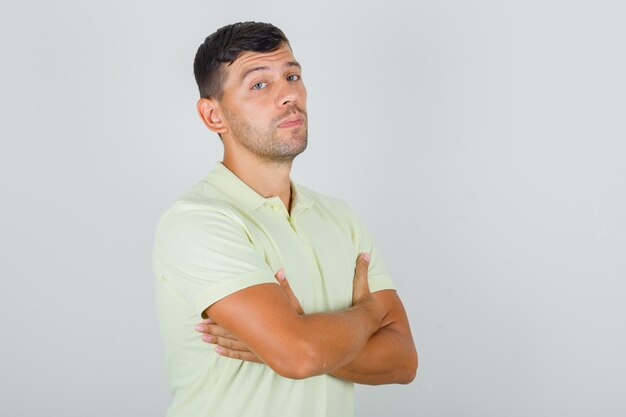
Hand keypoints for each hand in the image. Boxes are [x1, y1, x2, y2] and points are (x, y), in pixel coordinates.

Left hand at [195, 253, 371, 361]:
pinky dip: (234, 351)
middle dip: (221, 328)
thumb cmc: (357, 326)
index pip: (271, 312)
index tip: (223, 305)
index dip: (246, 310)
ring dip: (223, 340)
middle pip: (247, 334)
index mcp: (301, 322)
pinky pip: (252, 356)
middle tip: (197, 325)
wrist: (360, 350)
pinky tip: (219, 350)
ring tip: (201, 337)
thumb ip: (362, 276)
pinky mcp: (282, 357)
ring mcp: (283, 350)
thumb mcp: (363, 300)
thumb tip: (368, 254)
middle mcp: (287, 339)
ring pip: (246, 347)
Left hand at [195, 268, 303, 360]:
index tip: (204, 315)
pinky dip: (228, 353)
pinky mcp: (260, 356)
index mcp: (258, 321)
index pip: (233, 319)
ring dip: (216, 340)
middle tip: (197, 327)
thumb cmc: (298, 321)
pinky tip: (218, 351)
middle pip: (229, 332)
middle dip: (212, 329)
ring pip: (232, 344)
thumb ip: (283, 287)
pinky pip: (240, 355)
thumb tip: (280, 270)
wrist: (308, 344)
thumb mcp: (291, 303)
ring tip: (203, 338)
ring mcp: (256, 348)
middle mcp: (254, 336)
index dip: (218, 317)